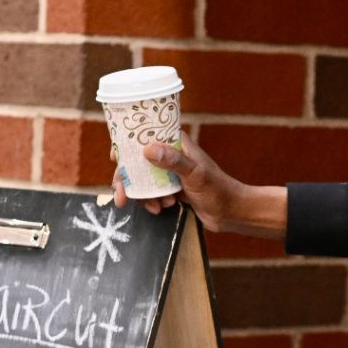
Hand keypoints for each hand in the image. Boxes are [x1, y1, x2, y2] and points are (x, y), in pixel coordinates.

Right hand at [111, 130, 286, 237]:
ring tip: (155, 206)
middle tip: (121, 196)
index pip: (145, 135)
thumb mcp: (195, 174)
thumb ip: (173, 161)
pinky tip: (161, 209)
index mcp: (176, 143)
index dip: (127, 143)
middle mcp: (171, 154)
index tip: (116, 157)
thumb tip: (147, 150)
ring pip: (143, 179)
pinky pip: (152, 192)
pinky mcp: (171, 188)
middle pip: (138, 161)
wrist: (231, 213)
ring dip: (143, 194)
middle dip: (128, 179)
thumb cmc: (218, 189)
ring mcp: (170, 172)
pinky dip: (152, 202)